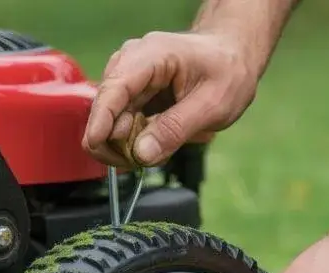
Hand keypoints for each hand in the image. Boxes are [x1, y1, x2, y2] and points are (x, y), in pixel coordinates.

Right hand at [82, 30, 258, 167]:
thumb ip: (175, 129)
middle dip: (118, 142)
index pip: (114, 89)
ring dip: (126, 144)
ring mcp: (128, 79)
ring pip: (110, 121)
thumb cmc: (228, 71)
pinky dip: (133, 140)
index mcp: (150, 56)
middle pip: (105, 109)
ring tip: (159, 150)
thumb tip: (140, 154)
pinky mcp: (131, 94)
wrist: (232, 56)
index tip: (96, 146)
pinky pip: (121, 124)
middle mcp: (130, 63)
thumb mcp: (213, 105)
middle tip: (148, 161)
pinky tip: (155, 143)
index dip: (101, 120)